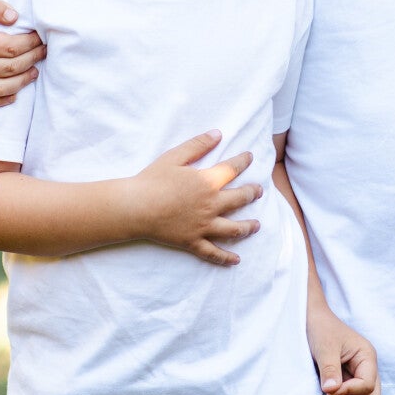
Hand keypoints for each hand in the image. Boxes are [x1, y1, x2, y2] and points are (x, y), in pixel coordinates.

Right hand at [0, 0, 43, 109]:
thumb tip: (14, 17)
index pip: (11, 48)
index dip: (30, 43)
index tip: (40, 36)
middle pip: (9, 69)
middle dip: (31, 59)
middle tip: (43, 51)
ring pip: (0, 89)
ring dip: (22, 82)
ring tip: (35, 70)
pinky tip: (14, 95)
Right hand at [128, 131, 262, 265]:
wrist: (136, 207)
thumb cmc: (152, 180)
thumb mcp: (175, 156)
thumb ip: (198, 145)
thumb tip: (218, 133)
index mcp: (207, 182)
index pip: (232, 169)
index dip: (243, 161)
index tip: (250, 157)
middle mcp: (211, 205)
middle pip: (240, 199)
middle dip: (252, 193)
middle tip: (259, 191)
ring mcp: (203, 226)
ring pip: (233, 229)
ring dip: (248, 227)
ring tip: (257, 225)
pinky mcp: (192, 242)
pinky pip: (213, 252)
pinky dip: (226, 258)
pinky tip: (236, 260)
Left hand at [307, 302, 379, 394]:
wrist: (311, 319)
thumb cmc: (321, 328)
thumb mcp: (325, 348)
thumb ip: (330, 370)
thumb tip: (332, 392)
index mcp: (367, 357)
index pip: (368, 385)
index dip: (349, 393)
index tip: (328, 392)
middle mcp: (366, 368)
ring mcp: (357, 375)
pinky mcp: (346, 381)